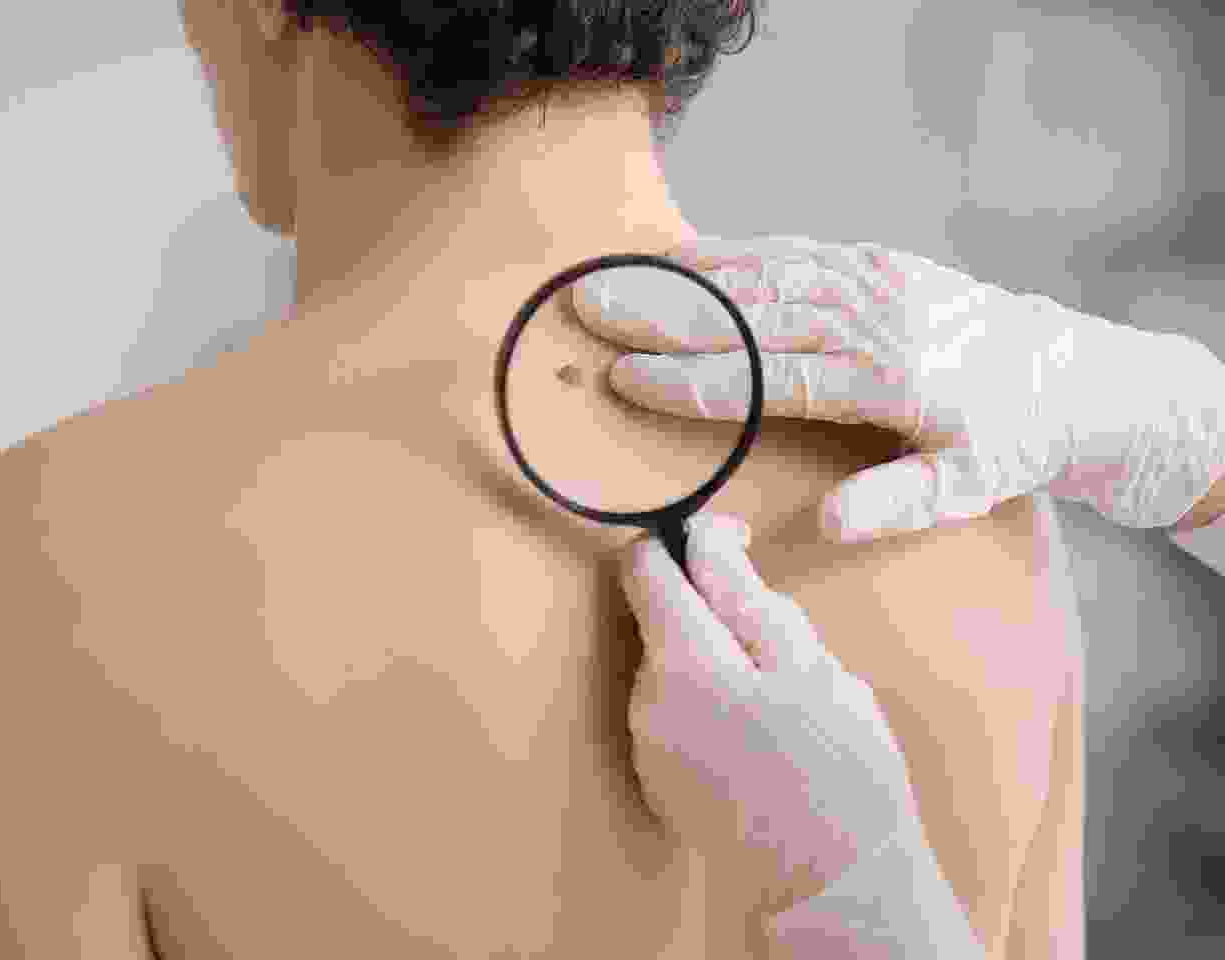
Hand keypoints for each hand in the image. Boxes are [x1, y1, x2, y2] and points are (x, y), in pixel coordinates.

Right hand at [573, 235, 1224, 542]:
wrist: (1075, 373)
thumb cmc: (1011, 438)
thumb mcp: (972, 484)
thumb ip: (900, 501)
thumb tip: (829, 524)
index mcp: (889, 377)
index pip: (772, 378)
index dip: (697, 380)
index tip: (630, 378)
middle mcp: (875, 316)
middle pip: (755, 314)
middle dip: (668, 312)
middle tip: (594, 308)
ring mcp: (875, 280)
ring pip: (767, 273)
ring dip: (687, 276)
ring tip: (618, 274)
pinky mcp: (877, 260)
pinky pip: (796, 249)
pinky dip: (737, 249)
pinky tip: (685, 252)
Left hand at [620, 512, 925, 916]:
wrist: (831, 885)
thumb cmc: (839, 768)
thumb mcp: (809, 663)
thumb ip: (746, 597)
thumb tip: (705, 544)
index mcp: (679, 658)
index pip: (643, 565)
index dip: (688, 542)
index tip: (737, 548)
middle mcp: (644, 698)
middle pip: (658, 618)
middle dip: (709, 612)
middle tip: (779, 643)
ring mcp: (646, 743)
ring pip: (670, 666)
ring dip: (711, 660)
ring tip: (775, 697)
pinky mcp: (659, 778)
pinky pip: (674, 713)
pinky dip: (707, 704)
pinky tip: (757, 736)